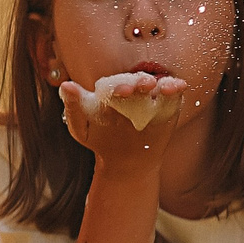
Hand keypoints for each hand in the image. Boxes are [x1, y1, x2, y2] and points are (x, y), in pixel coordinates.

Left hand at [58, 72, 192, 167]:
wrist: (125, 162)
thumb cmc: (99, 140)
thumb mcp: (81, 127)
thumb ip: (73, 106)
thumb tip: (66, 85)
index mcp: (110, 90)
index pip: (114, 82)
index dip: (118, 85)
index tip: (121, 91)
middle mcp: (132, 88)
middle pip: (137, 80)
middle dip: (139, 82)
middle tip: (142, 87)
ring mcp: (151, 96)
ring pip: (157, 83)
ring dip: (160, 83)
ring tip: (158, 87)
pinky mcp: (168, 103)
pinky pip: (172, 92)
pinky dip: (174, 87)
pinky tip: (177, 87)